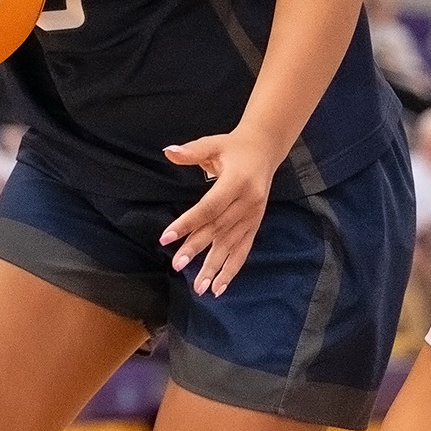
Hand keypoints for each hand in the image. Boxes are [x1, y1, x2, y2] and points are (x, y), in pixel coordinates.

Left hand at [158, 131, 279, 296]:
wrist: (265, 149)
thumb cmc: (234, 147)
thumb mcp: (213, 143)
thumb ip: (191, 151)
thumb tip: (168, 151)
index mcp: (237, 182)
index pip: (209, 207)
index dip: (187, 223)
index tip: (166, 237)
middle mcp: (248, 202)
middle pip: (218, 229)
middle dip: (197, 249)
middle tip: (177, 265)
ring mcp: (253, 216)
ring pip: (231, 245)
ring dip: (214, 267)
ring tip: (199, 288)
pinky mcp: (255, 225)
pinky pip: (243, 250)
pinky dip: (232, 270)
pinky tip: (219, 287)